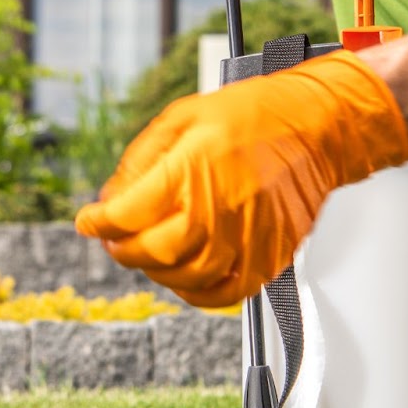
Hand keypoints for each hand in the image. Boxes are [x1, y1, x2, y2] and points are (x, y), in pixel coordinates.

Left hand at [76, 50, 407, 306]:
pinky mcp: (269, 256)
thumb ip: (142, 159)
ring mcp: (246, 237)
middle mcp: (219, 208)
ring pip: (184, 277)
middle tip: (116, 240)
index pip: (127, 213)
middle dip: (123, 249)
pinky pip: (225, 293)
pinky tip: (185, 276)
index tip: (89, 221)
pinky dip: (196, 293)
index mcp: (193, 168)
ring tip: (149, 253)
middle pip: (152, 251)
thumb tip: (112, 196)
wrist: (317, 126)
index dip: (98, 222)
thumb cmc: (256, 114)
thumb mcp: (184, 116)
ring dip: (155, 270)